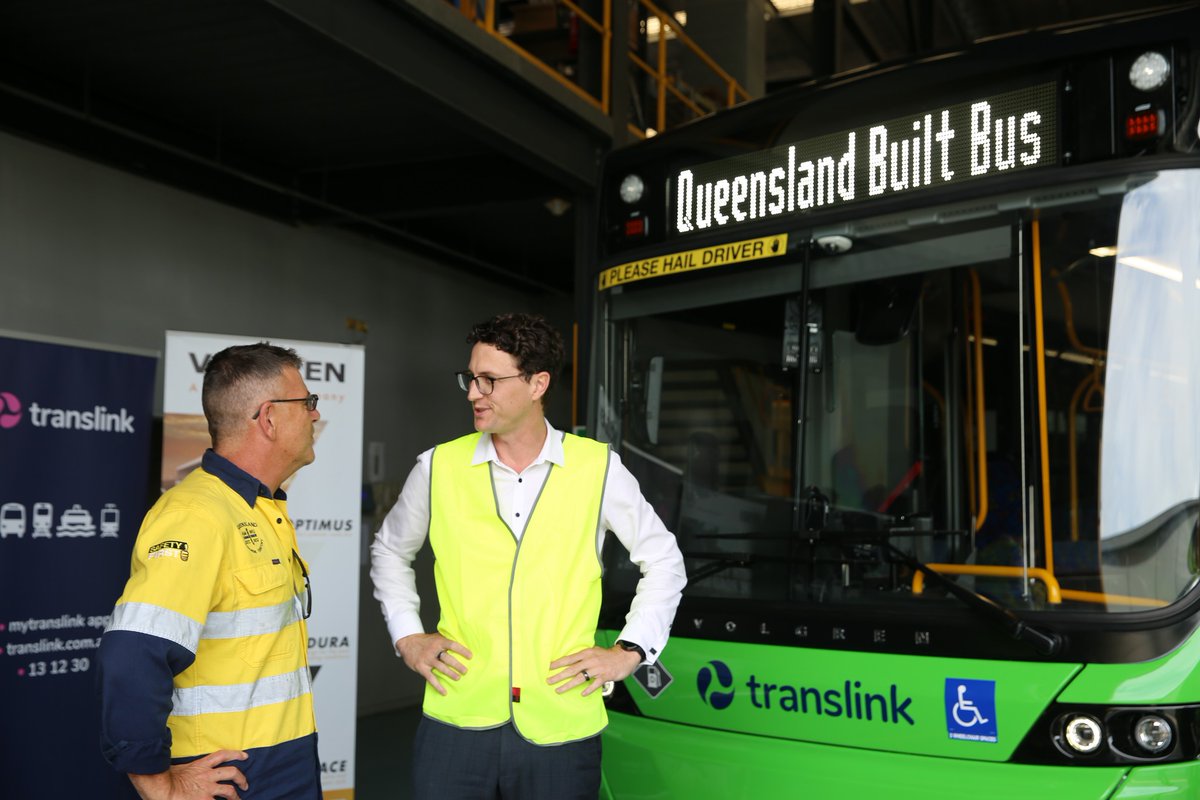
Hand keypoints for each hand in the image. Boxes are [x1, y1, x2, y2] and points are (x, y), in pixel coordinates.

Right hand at [128, 749, 248, 799]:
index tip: (245, 756)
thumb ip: (190, 771)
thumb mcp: (180, 769)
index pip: (222, 755)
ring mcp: (207, 789)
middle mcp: (207, 775)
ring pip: (229, 790)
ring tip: (238, 799)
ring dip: (236, 796)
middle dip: (241, 778)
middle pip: (232, 772)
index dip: (236, 754)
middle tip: (245, 785)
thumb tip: (189, 775)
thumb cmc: (165, 777)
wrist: (160, 787)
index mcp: (201, 765)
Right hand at [397, 632, 471, 695]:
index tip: (470, 656)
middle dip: (457, 665)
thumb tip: (462, 642)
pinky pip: (431, 679)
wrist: (407, 642)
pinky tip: (444, 692)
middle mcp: (433, 650)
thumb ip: (446, 640)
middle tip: (465, 671)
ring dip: (450, 674)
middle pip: (448, 658)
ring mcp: (427, 659)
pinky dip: (438, 686)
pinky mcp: (421, 668)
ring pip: (441, 668)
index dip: (462, 650)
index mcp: (439, 641)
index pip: (453, 645)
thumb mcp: (436, 637)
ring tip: (458, 678)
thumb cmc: (425, 641)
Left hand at [547, 644, 641, 696]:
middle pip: (572, 669)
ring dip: (568, 684)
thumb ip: (583, 656)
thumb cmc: (607, 655)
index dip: (559, 663)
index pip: (570, 658)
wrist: (625, 656)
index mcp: (587, 653)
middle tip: (549, 681)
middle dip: (559, 675)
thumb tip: (570, 661)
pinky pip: (595, 684)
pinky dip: (588, 689)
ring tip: (559, 690)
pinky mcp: (605, 676)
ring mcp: (598, 668)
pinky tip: (582, 694)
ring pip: (580, 678)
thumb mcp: (594, 651)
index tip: (548, 667)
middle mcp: (591, 660)